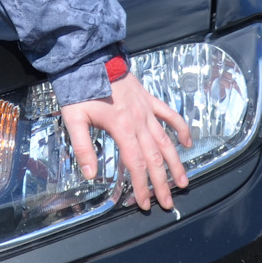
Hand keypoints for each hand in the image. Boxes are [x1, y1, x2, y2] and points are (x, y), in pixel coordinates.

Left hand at [60, 74, 192, 211]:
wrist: (89, 58)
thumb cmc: (79, 89)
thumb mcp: (74, 119)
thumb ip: (83, 147)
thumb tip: (90, 175)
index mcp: (121, 127)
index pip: (136, 164)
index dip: (141, 186)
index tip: (144, 204)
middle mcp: (138, 121)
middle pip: (154, 157)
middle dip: (162, 183)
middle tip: (168, 203)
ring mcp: (146, 109)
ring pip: (166, 140)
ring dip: (176, 163)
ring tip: (183, 182)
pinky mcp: (149, 99)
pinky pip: (170, 114)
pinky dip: (180, 128)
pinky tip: (187, 143)